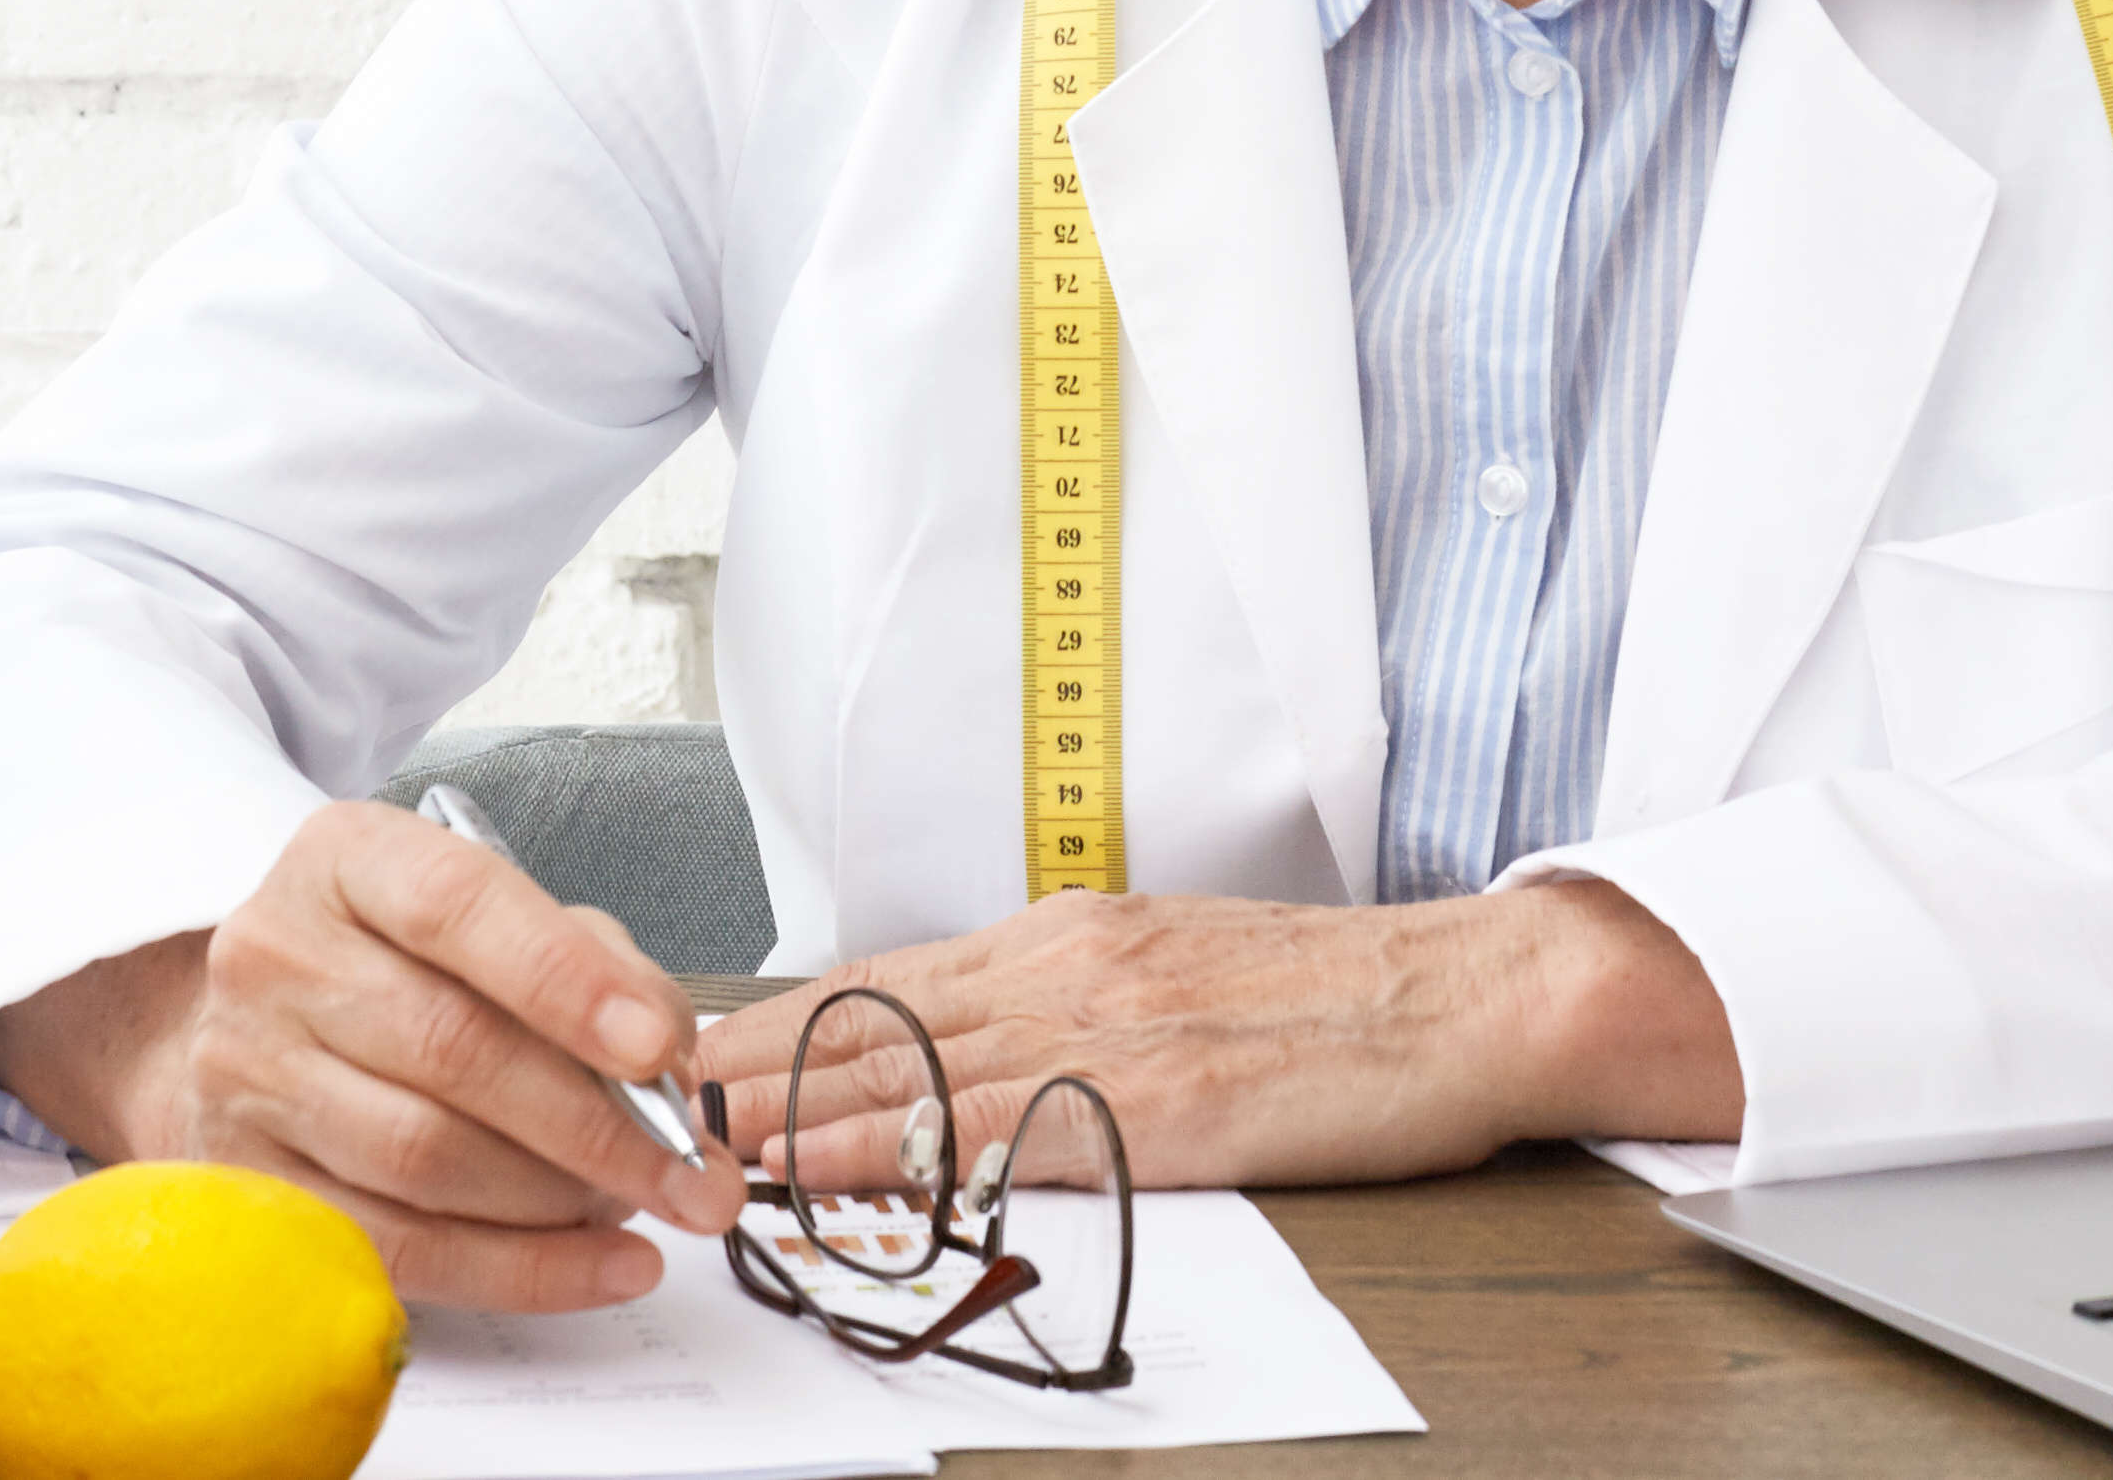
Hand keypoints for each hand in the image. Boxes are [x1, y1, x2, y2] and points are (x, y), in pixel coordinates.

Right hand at [0, 800, 748, 1310]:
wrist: (264, 1023)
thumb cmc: (413, 963)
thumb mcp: (504, 916)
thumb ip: (593, 962)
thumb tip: (668, 1058)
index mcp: (349, 860)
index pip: (458, 907)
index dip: (567, 980)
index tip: (661, 1045)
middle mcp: (276, 957)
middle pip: (449, 1048)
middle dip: (595, 1123)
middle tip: (694, 1172)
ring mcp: (247, 1074)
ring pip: (423, 1157)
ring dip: (558, 1199)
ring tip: (646, 1205)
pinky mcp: (251, 1183)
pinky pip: (395, 1246)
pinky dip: (516, 1269)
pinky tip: (600, 1267)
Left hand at [695, 878, 1741, 1192]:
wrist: (1468, 996)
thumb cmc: (1343, 996)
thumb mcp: (1186, 969)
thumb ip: (1083, 1000)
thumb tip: (997, 1043)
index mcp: (1079, 932)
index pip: (892, 973)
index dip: (782, 1015)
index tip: (694, 1046)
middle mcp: (1073, 965)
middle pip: (874, 1016)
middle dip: (751, 1063)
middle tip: (645, 1097)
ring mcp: (1108, 1032)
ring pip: (911, 1069)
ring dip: (792, 1114)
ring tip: (697, 1144)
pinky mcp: (1152, 1105)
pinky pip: (998, 1132)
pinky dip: (899, 1156)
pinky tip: (838, 1180)